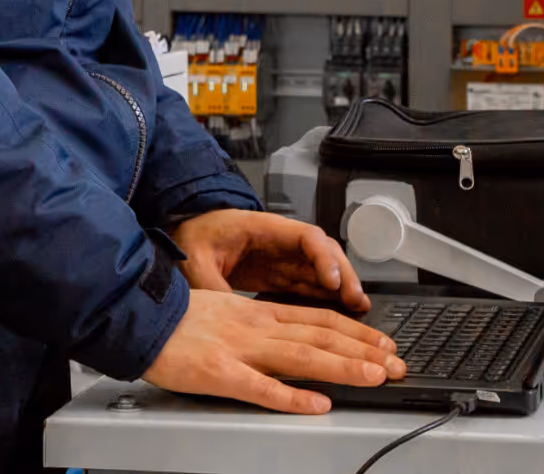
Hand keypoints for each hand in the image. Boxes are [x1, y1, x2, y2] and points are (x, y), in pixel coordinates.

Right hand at [143, 289, 403, 413]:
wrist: (137, 317)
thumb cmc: (177, 321)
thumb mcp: (227, 312)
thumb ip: (258, 325)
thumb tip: (290, 335)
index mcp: (259, 314)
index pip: (319, 319)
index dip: (357, 332)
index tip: (385, 343)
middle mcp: (257, 327)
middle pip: (320, 336)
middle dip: (363, 351)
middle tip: (397, 364)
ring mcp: (239, 349)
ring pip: (301, 356)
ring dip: (342, 367)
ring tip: (374, 377)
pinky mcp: (218, 373)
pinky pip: (260, 387)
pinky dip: (292, 396)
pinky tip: (317, 404)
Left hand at [174, 209, 369, 310]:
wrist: (186, 231)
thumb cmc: (193, 236)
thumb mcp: (196, 261)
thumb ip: (211, 285)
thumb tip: (223, 314)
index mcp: (263, 229)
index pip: (305, 237)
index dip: (323, 258)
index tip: (332, 279)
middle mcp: (279, 242)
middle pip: (323, 253)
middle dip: (343, 275)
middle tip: (356, 299)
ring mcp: (281, 259)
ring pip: (321, 271)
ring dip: (340, 288)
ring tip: (358, 310)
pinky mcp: (278, 275)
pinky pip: (308, 285)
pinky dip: (326, 298)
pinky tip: (340, 314)